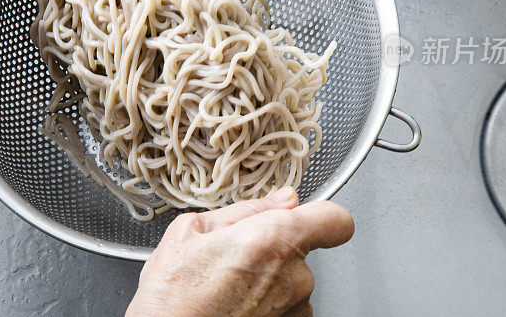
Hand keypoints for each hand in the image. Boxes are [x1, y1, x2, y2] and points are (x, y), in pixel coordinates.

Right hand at [126, 188, 353, 316]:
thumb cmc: (170, 299)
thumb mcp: (191, 231)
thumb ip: (246, 209)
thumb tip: (280, 199)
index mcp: (273, 239)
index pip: (335, 220)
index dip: (320, 215)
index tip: (304, 217)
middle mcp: (295, 277)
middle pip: (301, 251)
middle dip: (272, 249)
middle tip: (231, 259)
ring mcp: (294, 309)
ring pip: (292, 282)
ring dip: (268, 281)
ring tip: (227, 288)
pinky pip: (287, 309)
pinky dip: (266, 306)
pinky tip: (234, 306)